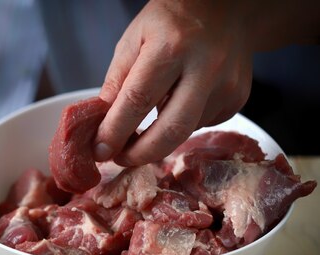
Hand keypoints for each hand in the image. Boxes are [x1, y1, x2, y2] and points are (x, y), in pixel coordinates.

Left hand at [93, 0, 253, 165]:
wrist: (226, 7)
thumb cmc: (171, 22)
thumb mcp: (133, 40)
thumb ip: (116, 83)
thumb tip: (102, 126)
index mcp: (171, 47)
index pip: (137, 101)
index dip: (115, 132)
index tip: (100, 150)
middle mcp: (205, 67)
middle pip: (170, 131)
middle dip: (140, 154)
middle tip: (120, 158)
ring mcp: (226, 85)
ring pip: (185, 131)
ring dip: (159, 135)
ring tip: (148, 118)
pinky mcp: (237, 98)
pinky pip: (201, 124)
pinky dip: (182, 123)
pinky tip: (179, 100)